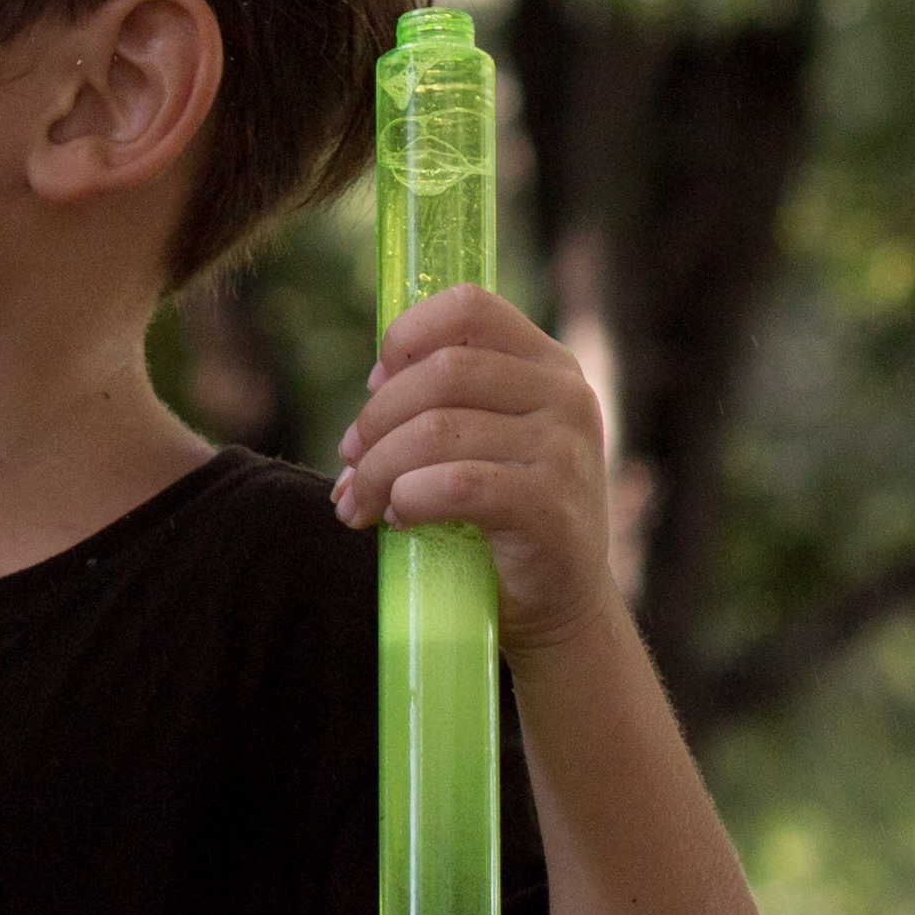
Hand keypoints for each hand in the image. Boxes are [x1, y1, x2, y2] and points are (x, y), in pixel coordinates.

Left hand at [333, 282, 641, 671]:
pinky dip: (407, 498)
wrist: (559, 607)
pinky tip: (396, 517)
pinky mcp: (551, 508)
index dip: (407, 335)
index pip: (470, 306)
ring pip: (437, 431)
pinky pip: (454, 485)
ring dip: (376, 469)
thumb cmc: (506, 517)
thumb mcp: (488, 440)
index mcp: (549, 364)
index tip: (374, 383)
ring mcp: (565, 451)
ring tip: (357, 501)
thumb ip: (445, 403)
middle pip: (442, 371)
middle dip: (376, 418)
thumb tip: (368, 397)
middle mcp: (566, 396)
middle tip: (348, 461)